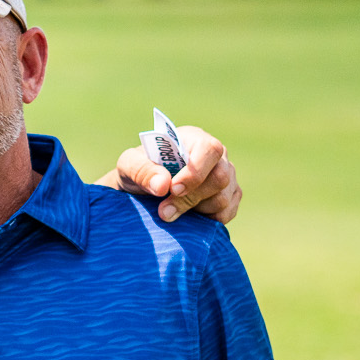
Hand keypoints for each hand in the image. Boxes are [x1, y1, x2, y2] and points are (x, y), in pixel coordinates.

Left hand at [107, 125, 240, 222]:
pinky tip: (188, 216)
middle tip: (164, 211)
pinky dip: (207, 220)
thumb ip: (142, 171)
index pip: (209, 150)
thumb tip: (162, 185)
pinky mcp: (230, 196)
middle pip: (220, 177)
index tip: (173, 189)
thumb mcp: (129, 166)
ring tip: (170, 211)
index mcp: (194, 139)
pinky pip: (227, 213)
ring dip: (195, 211)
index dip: (195, 172)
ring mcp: (228, 176)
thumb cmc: (139, 170)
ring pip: (224, 198)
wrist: (144, 189)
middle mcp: (217, 156)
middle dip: (191, 198)